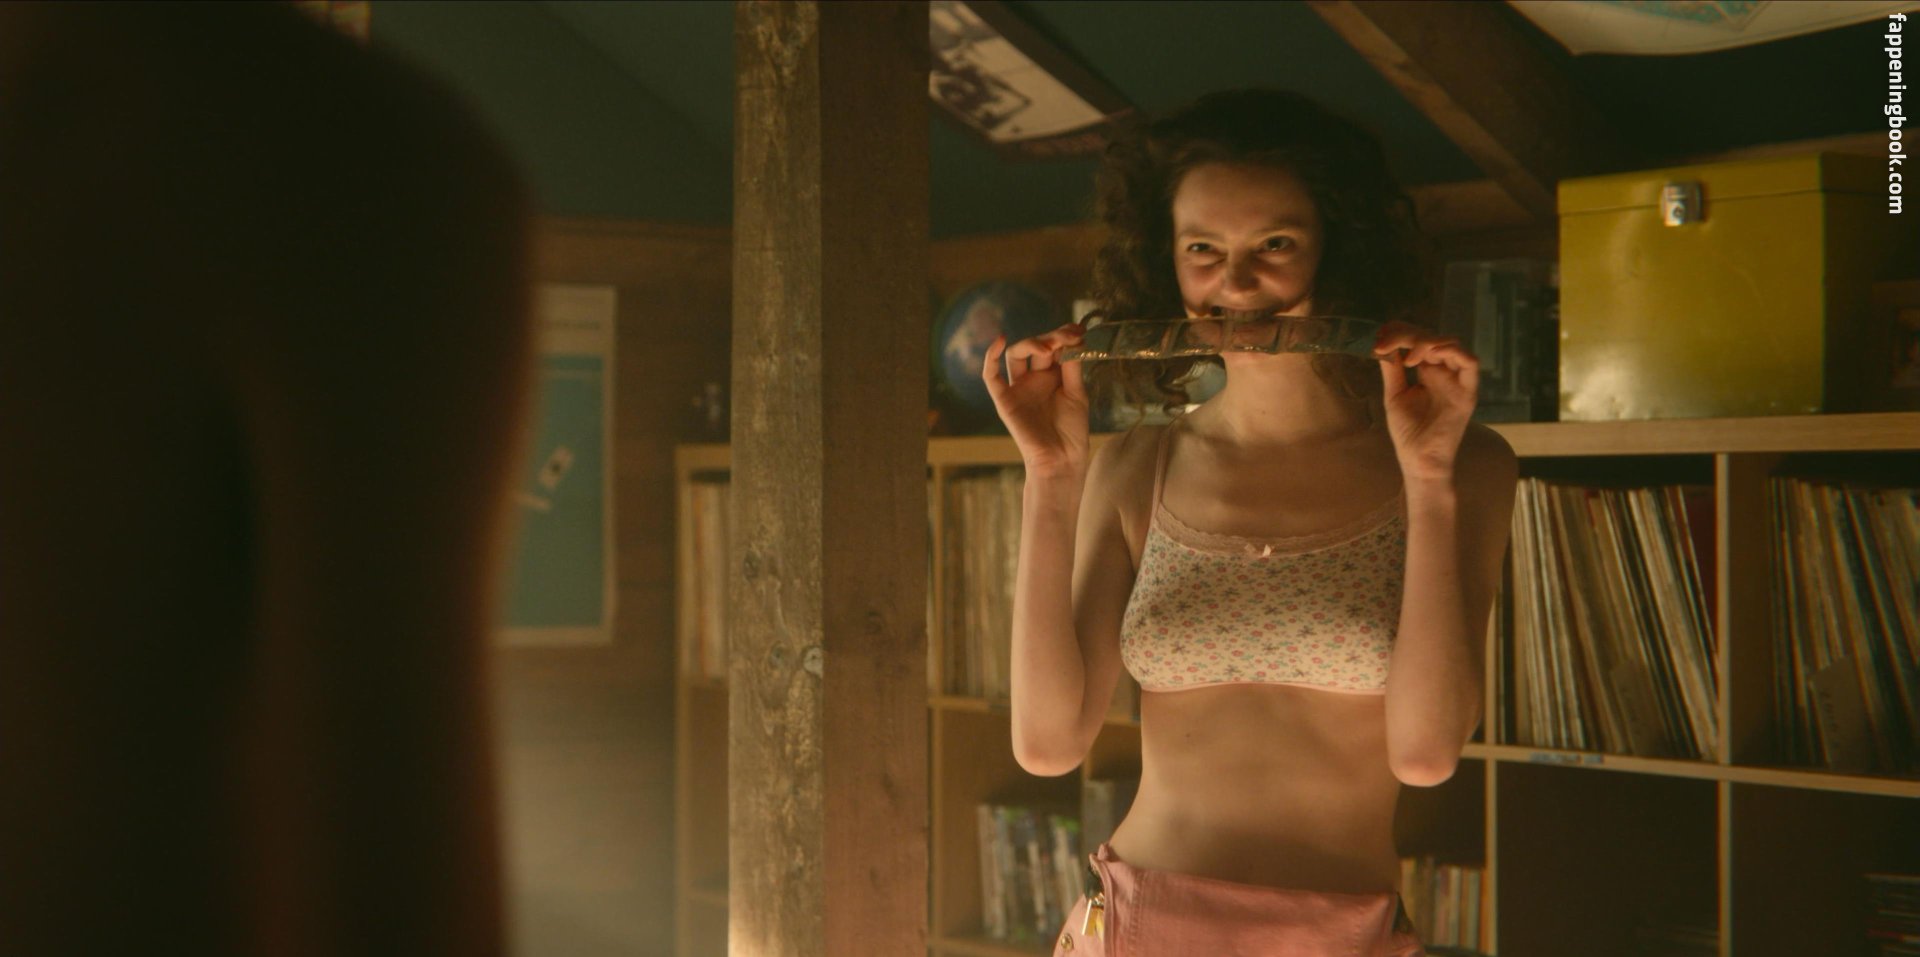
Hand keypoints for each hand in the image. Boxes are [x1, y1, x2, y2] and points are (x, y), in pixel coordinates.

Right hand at [981, 323, 1089, 477]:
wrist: (1062, 459)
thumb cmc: (1071, 430)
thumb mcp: (1077, 393)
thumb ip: (1072, 367)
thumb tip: (1072, 338)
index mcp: (1052, 376)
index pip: (1053, 346)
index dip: (1063, 335)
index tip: (1078, 330)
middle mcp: (1033, 378)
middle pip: (1036, 347)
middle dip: (1051, 338)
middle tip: (1066, 338)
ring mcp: (1018, 387)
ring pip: (1016, 354)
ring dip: (1032, 343)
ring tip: (1049, 346)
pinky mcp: (1003, 400)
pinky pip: (990, 376)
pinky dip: (991, 356)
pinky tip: (1000, 341)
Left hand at [1372, 320, 1477, 480]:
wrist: (1419, 459)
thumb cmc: (1408, 431)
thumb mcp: (1395, 394)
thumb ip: (1392, 369)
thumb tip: (1383, 343)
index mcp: (1428, 371)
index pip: (1419, 340)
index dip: (1401, 332)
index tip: (1380, 339)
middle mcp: (1445, 372)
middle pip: (1433, 338)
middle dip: (1409, 335)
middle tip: (1387, 345)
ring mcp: (1457, 380)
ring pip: (1451, 344)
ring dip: (1427, 342)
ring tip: (1408, 357)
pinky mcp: (1467, 392)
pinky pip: (1470, 362)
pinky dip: (1452, 351)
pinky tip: (1429, 356)